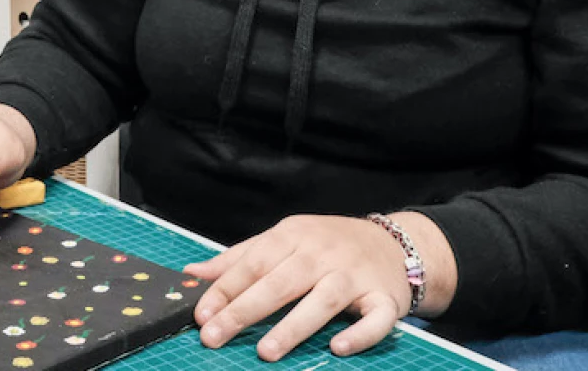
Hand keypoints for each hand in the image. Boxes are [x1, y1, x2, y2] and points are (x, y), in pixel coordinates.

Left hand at [184, 214, 446, 361]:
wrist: (394, 243)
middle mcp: (322, 253)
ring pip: (323, 299)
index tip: (201, 315)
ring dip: (294, 326)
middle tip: (215, 336)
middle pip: (280, 281)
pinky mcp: (384, 298)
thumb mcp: (283, 240)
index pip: (253, 263)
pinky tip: (338, 348)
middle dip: (245, 310)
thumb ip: (239, 259)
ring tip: (266, 352)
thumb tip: (192, 274)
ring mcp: (354, 275)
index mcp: (293, 236)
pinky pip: (375, 318)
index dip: (224, 289)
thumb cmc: (327, 245)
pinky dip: (360, 333)